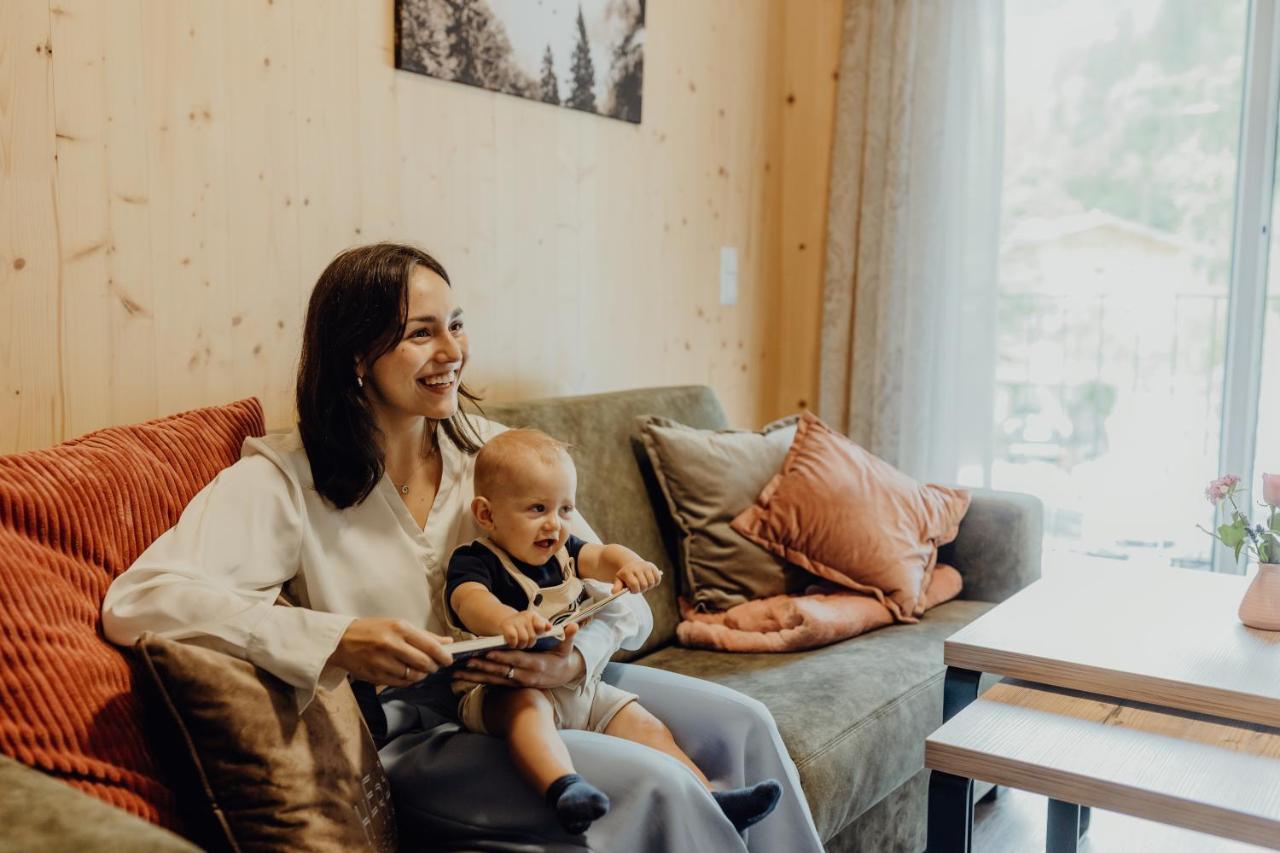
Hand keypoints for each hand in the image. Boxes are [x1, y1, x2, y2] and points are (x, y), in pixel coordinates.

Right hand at [328, 617, 453, 686]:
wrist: (341, 641)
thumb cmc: (372, 630)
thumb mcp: (397, 625)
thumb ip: (423, 635)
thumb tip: (447, 642)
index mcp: (399, 628)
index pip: (430, 646)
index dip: (443, 656)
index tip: (449, 659)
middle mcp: (391, 644)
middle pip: (424, 663)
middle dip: (433, 667)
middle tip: (434, 666)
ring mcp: (383, 662)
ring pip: (413, 675)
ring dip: (421, 675)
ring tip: (420, 670)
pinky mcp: (376, 676)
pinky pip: (401, 683)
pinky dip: (408, 680)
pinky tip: (407, 674)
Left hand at [453, 622, 584, 688]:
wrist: (564, 676)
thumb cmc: (562, 658)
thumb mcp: (567, 647)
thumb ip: (568, 636)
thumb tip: (573, 626)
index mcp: (537, 665)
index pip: (517, 660)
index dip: (503, 657)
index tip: (489, 652)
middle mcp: (526, 676)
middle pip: (502, 671)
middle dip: (484, 666)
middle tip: (467, 661)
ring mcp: (518, 682)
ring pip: (495, 679)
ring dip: (476, 676)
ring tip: (459, 672)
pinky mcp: (513, 685)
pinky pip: (494, 683)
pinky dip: (480, 680)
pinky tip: (466, 677)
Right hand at [499, 610, 551, 648]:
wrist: (507, 622)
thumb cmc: (523, 627)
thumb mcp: (534, 625)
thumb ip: (544, 626)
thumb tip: (549, 627)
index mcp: (534, 616)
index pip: (541, 626)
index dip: (540, 633)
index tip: (537, 634)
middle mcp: (525, 616)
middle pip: (532, 637)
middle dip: (529, 643)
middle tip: (525, 642)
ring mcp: (515, 620)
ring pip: (523, 639)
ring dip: (521, 644)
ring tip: (519, 643)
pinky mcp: (505, 625)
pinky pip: (513, 638)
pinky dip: (513, 643)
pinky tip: (512, 643)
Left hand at [613, 559, 661, 593]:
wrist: (631, 564)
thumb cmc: (625, 575)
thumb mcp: (618, 580)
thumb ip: (617, 587)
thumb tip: (614, 592)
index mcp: (628, 571)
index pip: (635, 585)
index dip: (635, 590)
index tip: (632, 590)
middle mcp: (637, 567)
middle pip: (644, 585)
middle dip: (641, 589)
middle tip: (638, 587)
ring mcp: (646, 566)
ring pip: (651, 583)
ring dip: (648, 587)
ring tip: (643, 584)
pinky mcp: (653, 567)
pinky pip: (658, 579)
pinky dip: (655, 582)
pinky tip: (649, 581)